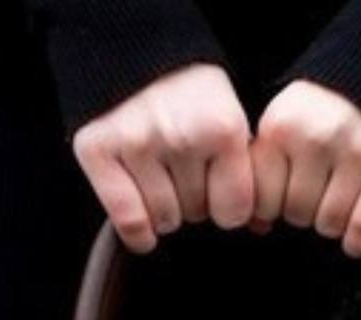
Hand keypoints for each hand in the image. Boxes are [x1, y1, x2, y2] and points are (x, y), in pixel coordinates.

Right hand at [71, 63, 255, 253]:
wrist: (132, 46)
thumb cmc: (191, 90)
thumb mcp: (232, 115)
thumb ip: (249, 169)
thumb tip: (261, 228)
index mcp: (223, 127)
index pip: (233, 213)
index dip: (226, 204)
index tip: (216, 183)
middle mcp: (181, 135)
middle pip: (196, 215)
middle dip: (193, 199)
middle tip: (182, 166)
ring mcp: (137, 142)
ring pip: (164, 221)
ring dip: (164, 209)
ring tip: (160, 174)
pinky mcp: (99, 149)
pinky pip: (129, 222)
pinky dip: (137, 232)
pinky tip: (142, 228)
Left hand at [251, 80, 360, 257]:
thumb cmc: (329, 108)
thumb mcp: (285, 122)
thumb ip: (264, 167)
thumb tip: (256, 226)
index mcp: (281, 124)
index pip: (263, 201)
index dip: (277, 202)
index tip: (291, 187)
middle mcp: (318, 135)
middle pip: (298, 215)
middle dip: (309, 209)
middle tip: (325, 185)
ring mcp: (360, 149)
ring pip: (331, 225)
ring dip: (337, 221)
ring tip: (345, 192)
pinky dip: (360, 239)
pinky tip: (360, 232)